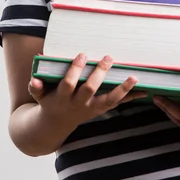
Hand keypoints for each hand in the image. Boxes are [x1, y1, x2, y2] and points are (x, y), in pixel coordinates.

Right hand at [28, 53, 147, 125]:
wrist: (56, 124)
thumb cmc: (49, 101)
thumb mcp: (40, 95)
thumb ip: (37, 87)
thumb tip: (34, 78)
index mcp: (63, 98)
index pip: (69, 83)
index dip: (75, 69)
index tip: (82, 55)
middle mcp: (79, 104)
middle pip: (90, 89)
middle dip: (99, 74)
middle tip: (108, 57)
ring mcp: (92, 108)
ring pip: (109, 100)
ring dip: (122, 89)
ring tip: (134, 77)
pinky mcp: (101, 109)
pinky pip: (117, 103)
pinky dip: (130, 96)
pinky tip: (144, 90)